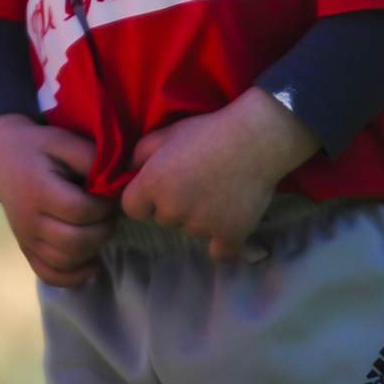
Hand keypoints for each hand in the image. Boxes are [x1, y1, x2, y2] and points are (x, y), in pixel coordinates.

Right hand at [0, 115, 116, 286]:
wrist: (2, 151)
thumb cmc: (38, 145)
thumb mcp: (65, 141)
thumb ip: (92, 160)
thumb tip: (118, 186)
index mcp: (37, 191)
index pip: (81, 212)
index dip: (105, 207)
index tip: (111, 195)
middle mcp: (28, 219)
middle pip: (75, 242)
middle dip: (103, 229)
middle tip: (108, 212)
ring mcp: (24, 237)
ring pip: (66, 260)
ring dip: (92, 248)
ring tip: (98, 226)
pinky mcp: (25, 246)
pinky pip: (48, 273)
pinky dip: (73, 277)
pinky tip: (93, 266)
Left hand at [121, 88, 319, 260]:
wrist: (255, 139)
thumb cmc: (207, 131)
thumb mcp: (165, 133)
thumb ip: (139, 155)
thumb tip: (128, 173)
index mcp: (153, 184)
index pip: (132, 208)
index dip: (143, 198)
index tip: (159, 188)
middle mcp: (173, 209)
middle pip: (163, 219)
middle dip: (173, 205)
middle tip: (195, 182)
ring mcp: (202, 225)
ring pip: (191, 230)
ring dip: (200, 218)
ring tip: (218, 191)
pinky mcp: (230, 235)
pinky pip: (218, 252)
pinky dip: (222, 241)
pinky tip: (227, 224)